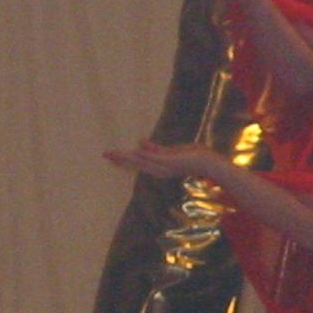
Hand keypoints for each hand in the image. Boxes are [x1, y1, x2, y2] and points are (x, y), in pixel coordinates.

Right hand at [105, 139, 220, 181]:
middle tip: (105, 154)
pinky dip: (146, 154)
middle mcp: (158, 169)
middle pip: (135, 163)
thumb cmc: (190, 157)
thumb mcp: (169, 152)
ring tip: (114, 153)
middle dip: (120, 159)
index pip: (136, 162)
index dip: (122, 158)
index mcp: (156, 167)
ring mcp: (164, 166)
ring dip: (128, 157)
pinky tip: (136, 150)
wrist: (206, 163)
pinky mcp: (171, 160)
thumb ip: (154, 149)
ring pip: (142, 160)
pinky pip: (156, 157)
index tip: (109, 155)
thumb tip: (139, 143)